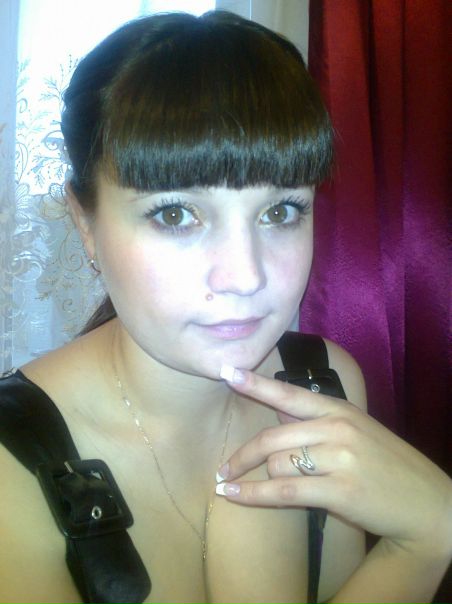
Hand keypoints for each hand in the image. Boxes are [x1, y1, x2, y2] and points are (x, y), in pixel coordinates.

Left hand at [217, 369, 451, 553]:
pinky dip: (253, 494)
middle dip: (242, 455)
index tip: (228, 372)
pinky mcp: (340, 490)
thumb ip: (317, 422)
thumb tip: (275, 417)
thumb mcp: (356, 431)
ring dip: (255, 479)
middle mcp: (338, 428)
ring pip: (277, 463)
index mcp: (339, 409)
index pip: (289, 393)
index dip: (256, 384)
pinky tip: (233, 495)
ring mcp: (340, 458)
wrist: (427, 503)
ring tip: (240, 486)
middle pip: (272, 436)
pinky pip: (284, 490)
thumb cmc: (386, 465)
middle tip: (223, 467)